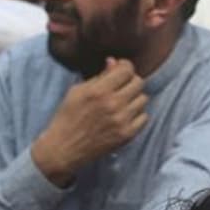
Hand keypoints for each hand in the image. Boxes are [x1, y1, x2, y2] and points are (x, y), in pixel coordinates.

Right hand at [31, 58, 148, 186]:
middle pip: (138, 83)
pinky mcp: (127, 135)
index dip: (124, 66)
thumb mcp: (77, 91)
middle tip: (121, 86)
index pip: (126, 70)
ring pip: (143, 99)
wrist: (64, 147)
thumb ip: (98, 76)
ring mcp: (122, 121)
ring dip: (134, 98)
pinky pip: (144, 117)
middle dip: (130, 81)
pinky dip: (136, 114)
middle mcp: (113, 104)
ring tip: (121, 102)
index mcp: (98, 91)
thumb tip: (113, 62)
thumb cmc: (68, 116)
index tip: (120, 70)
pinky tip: (124, 115)